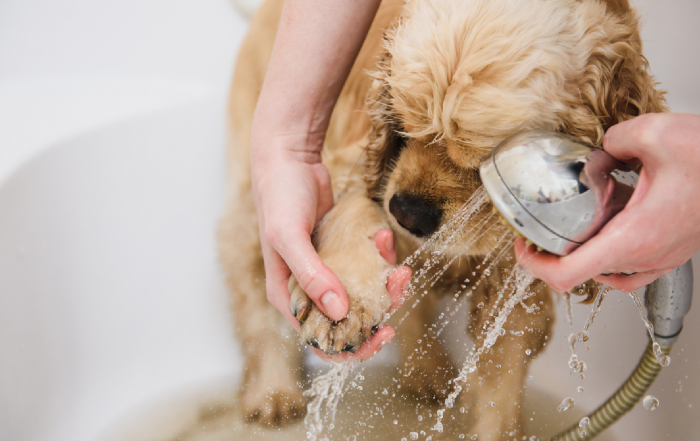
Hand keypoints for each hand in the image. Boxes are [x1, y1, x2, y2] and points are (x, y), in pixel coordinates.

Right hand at [252, 139, 409, 359]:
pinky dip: (380, 255)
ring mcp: (327, 271)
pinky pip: (367, 265)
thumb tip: (339, 310)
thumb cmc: (279, 198)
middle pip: (349, 319)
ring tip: (399, 266)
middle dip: (379, 309)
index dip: (352, 346)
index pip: (320, 339)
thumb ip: (311, 275)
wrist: (288, 159)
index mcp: (288, 296)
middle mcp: (308, 290)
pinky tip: (381, 235)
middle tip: (399, 286)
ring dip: (386, 283)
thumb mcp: (288, 236)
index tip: (382, 333)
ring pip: (364, 293)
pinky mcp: (342, 253)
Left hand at [515, 113, 699, 292]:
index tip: (522, 247)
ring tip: (569, 232)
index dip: (534, 266)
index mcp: (633, 238)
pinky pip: (631, 267)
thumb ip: (613, 139)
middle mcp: (646, 256)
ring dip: (582, 257)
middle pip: (582, 276)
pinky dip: (609, 254)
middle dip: (554, 256)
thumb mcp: (653, 134)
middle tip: (539, 232)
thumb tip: (603, 148)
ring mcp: (661, 259)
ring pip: (608, 275)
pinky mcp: (672, 252)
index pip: (567, 276)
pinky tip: (608, 227)